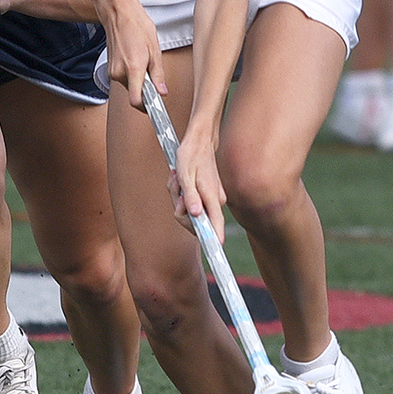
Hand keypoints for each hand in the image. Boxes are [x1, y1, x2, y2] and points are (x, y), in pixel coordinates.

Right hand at [102, 0, 164, 110]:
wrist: (119, 14)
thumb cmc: (137, 27)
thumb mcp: (155, 50)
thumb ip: (158, 75)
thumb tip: (162, 92)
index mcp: (133, 68)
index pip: (136, 100)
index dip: (147, 107)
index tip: (156, 107)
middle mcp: (120, 73)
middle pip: (135, 94)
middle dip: (146, 90)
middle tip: (154, 75)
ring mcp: (113, 72)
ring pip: (130, 87)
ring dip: (139, 82)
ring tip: (144, 62)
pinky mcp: (110, 70)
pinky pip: (125, 80)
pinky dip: (132, 76)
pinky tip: (136, 61)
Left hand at [170, 127, 227, 243]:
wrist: (199, 141)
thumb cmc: (190, 156)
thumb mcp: (185, 175)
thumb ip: (190, 196)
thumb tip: (195, 215)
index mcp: (211, 198)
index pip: (215, 226)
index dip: (214, 240)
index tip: (216, 252)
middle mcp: (215, 202)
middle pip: (194, 222)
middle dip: (179, 209)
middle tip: (176, 190)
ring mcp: (213, 200)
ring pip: (190, 211)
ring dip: (178, 198)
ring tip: (177, 180)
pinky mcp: (208, 197)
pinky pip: (191, 204)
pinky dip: (182, 195)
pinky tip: (180, 181)